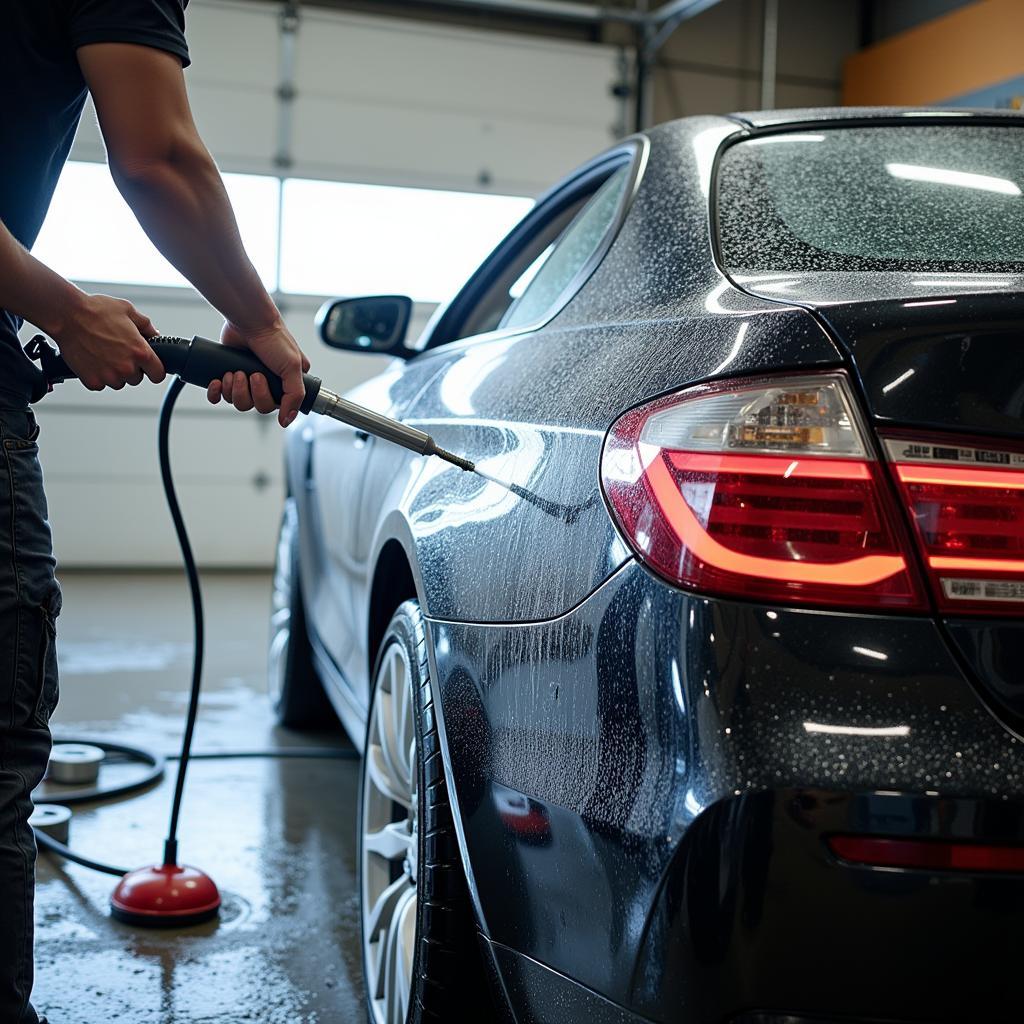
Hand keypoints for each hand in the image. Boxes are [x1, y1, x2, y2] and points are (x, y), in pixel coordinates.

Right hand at [51, 293, 165, 389]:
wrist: (67, 315)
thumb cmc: (95, 311)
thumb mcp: (128, 311)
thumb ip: (146, 326)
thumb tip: (154, 335)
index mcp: (140, 352)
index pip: (158, 375)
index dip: (153, 370)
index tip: (148, 367)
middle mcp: (127, 368)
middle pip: (136, 379)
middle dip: (130, 368)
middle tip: (118, 352)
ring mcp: (109, 377)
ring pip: (119, 382)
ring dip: (114, 373)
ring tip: (103, 353)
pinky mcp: (92, 381)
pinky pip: (101, 384)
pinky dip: (97, 375)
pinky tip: (92, 359)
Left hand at [207, 320, 309, 426]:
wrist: (249, 321)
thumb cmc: (274, 339)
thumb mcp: (293, 368)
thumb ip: (295, 396)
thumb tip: (286, 420)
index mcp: (283, 383)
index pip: (273, 407)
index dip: (265, 399)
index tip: (263, 381)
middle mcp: (266, 383)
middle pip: (254, 406)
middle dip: (248, 393)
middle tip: (250, 374)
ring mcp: (246, 379)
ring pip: (237, 401)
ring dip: (234, 390)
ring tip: (235, 372)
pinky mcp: (228, 373)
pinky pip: (219, 396)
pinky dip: (216, 392)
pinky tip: (218, 382)